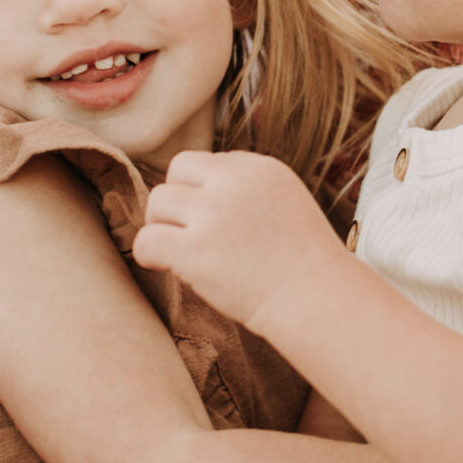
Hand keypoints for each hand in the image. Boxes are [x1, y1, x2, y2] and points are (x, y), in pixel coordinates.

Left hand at [134, 149, 345, 332]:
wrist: (316, 300)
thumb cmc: (302, 263)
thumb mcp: (285, 201)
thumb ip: (246, 187)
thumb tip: (194, 191)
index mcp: (259, 167)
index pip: (206, 162)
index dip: (203, 192)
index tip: (218, 223)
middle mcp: (234, 183)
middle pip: (175, 173)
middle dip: (178, 204)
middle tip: (193, 236)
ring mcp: (212, 215)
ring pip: (156, 202)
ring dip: (164, 228)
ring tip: (188, 254)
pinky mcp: (194, 250)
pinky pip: (146, 241)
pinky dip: (150, 256)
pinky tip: (171, 268)